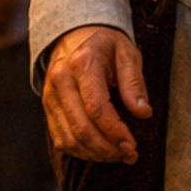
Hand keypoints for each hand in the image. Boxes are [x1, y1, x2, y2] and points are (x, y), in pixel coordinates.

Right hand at [43, 24, 150, 165]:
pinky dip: (81, 151)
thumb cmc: (104, 45)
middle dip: (107, 148)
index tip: (132, 145)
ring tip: (117, 155)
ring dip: (95, 153)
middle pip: (81, 127)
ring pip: (69, 138)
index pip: (97, 107)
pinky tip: (100, 151)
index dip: (115, 131)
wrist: (75, 35)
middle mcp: (61, 80)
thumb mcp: (127, 53)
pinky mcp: (48, 108)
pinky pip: (61, 139)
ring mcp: (50, 96)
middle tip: (129, 154)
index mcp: (82, 63)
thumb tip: (143, 112)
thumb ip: (134, 83)